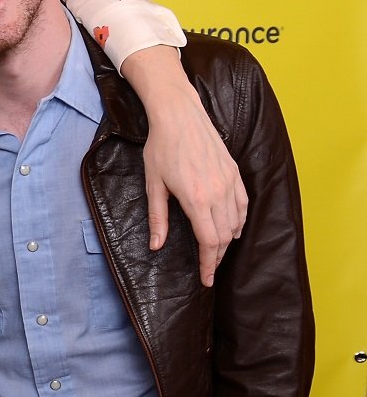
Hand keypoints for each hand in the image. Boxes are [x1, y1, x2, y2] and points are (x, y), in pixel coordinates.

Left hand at [126, 44, 246, 285]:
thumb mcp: (153, 185)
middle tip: (208, 270)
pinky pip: (243, 204)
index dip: (209, 265)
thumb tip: (156, 246)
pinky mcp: (235, 172)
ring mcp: (229, 182)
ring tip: (217, 252)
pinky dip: (239, 221)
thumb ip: (157, 218)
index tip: (206, 280)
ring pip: (235, 222)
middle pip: (224, 236)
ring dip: (228, 241)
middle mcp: (218, 193)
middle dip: (217, 257)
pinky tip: (232, 229)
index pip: (209, 242)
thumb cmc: (161, 148)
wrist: (179, 116)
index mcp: (197, 199)